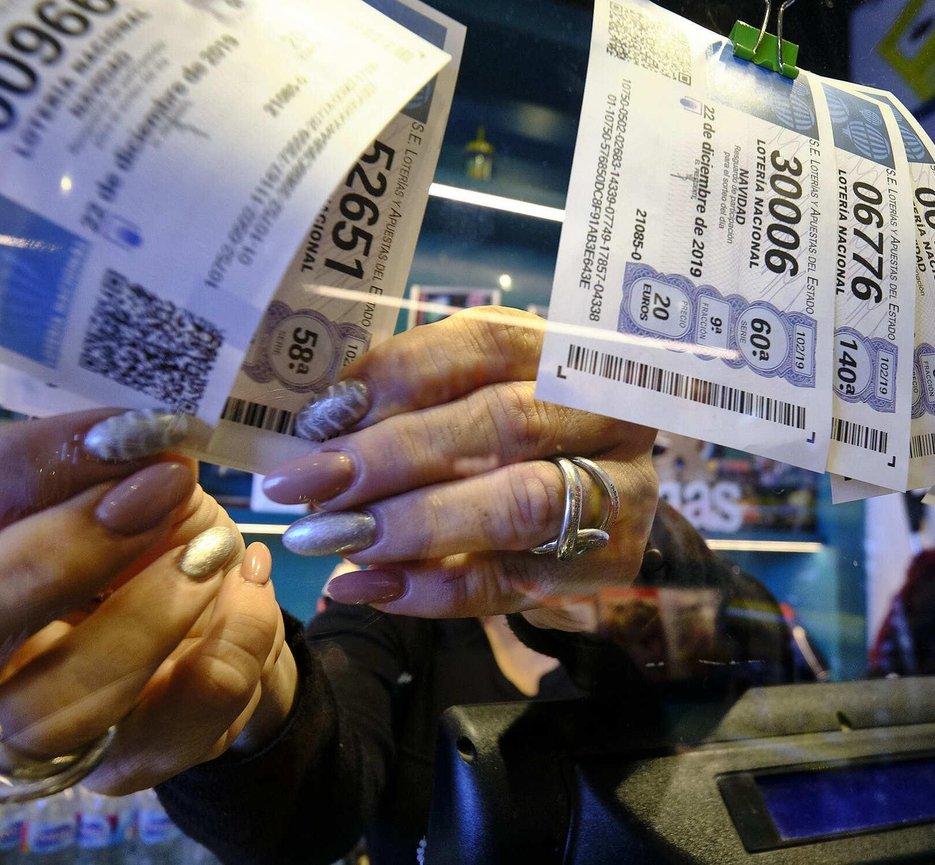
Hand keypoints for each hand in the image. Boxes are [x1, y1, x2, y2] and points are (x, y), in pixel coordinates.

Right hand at [0, 410, 297, 791]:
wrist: (218, 610)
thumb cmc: (134, 530)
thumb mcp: (114, 472)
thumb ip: (98, 456)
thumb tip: (131, 437)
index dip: (29, 466)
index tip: (133, 433)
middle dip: (53, 560)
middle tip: (164, 492)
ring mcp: (22, 732)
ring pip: (43, 711)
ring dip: (149, 615)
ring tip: (214, 549)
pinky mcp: (111, 768)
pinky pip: (161, 734)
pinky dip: (224, 648)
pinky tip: (245, 587)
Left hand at [265, 308, 658, 624]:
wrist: (590, 499)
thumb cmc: (508, 433)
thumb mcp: (469, 392)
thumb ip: (410, 401)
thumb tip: (324, 429)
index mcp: (566, 347)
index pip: (484, 346)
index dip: (398, 378)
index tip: (322, 417)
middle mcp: (607, 410)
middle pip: (503, 424)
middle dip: (393, 457)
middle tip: (312, 486)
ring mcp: (621, 488)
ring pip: (519, 503)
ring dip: (415, 524)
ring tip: (337, 538)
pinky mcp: (610, 561)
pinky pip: (516, 580)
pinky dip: (433, 589)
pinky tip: (369, 588)